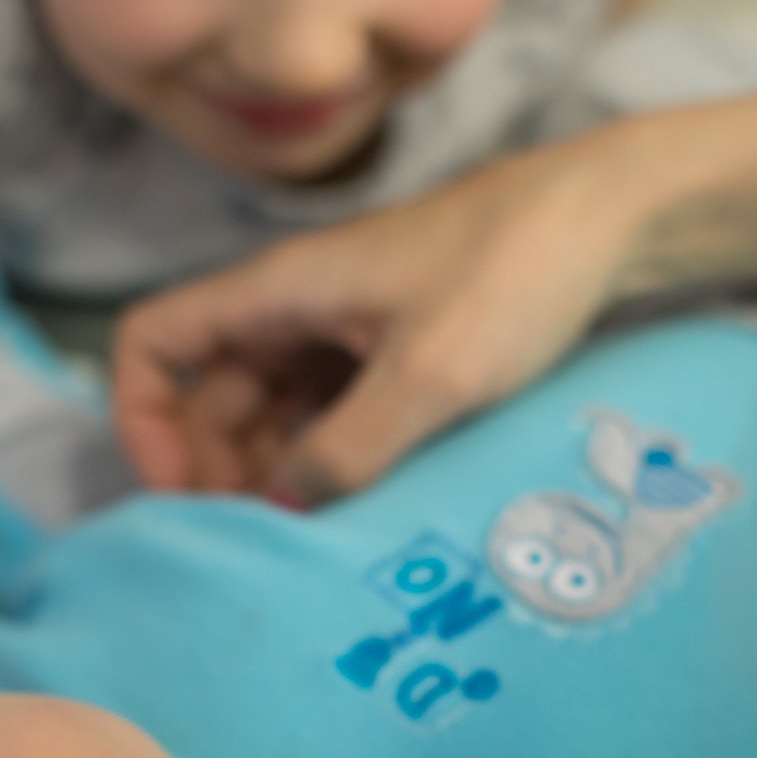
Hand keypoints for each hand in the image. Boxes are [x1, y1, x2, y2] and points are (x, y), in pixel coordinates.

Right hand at [111, 137, 637, 505]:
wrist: (612, 216)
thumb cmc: (516, 273)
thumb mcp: (429, 377)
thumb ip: (348, 453)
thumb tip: (284, 512)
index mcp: (280, 290)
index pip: (153, 343)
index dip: (144, 420)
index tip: (184, 492)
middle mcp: (297, 304)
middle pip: (210, 394)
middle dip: (217, 469)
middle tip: (261, 541)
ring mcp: (344, 324)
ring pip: (273, 408)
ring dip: (277, 470)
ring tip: (313, 535)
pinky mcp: (392, 344)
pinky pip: (331, 407)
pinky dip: (329, 454)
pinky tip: (362, 503)